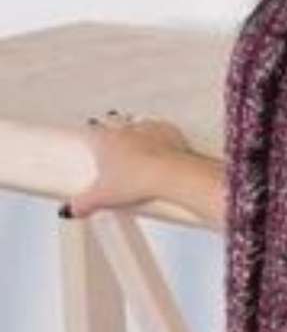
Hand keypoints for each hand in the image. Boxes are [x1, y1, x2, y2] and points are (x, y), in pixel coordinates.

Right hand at [63, 110, 200, 218]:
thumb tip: (71, 209)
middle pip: (112, 122)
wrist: (170, 175)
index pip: (91, 130)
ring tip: (136, 144)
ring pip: (136, 122)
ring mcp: (147, 129)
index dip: (90, 135)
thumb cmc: (138, 181)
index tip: (90, 141)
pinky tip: (162, 143)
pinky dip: (162, 135)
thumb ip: (84, 203)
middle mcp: (125, 129)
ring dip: (135, 130)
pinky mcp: (168, 132)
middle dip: (110, 129)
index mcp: (105, 140)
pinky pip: (163, 127)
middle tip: (113, 144)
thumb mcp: (104, 198)